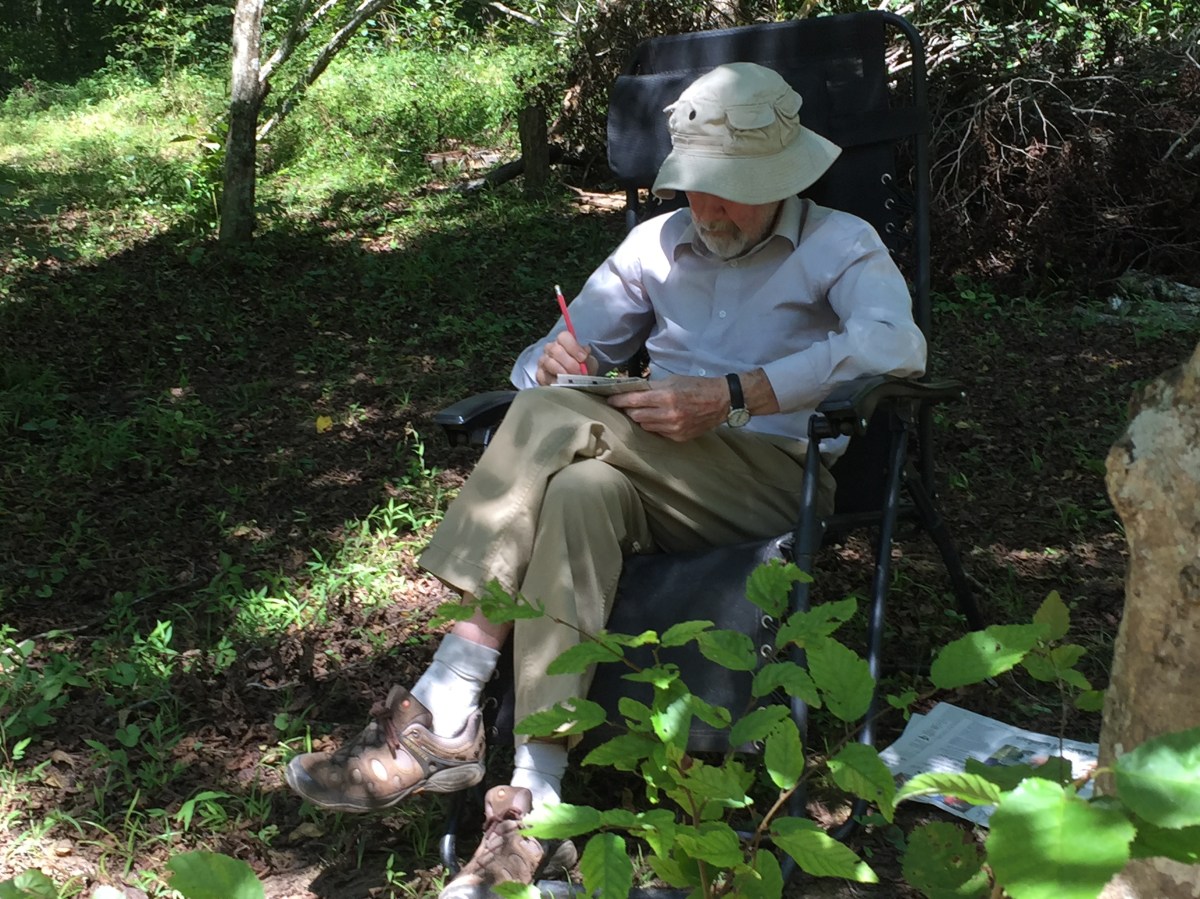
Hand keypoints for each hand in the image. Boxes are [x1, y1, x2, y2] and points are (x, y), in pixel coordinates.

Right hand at [535, 332, 591, 385]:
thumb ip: (588, 357)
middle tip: (578, 372)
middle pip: (555, 350)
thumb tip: (585, 351)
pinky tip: (563, 385)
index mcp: (563, 342)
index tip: (583, 358)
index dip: (573, 347)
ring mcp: (543, 361)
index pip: (564, 337)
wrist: (577, 382)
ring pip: (549, 363)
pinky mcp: (539, 374)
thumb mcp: (589, 362)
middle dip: (569, 363)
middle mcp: (550, 348)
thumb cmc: (582, 369)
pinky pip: (544, 376)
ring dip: (562, 372)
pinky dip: (554, 382)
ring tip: (572, 380)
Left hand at [607, 374, 728, 441]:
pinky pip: (658, 433)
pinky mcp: (678, 437)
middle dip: (629, 410)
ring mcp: (673, 428)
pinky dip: (655, 426)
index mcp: (666, 396)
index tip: (610, 400)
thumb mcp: (673, 380)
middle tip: (628, 405)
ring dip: (641, 419)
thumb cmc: (696, 386)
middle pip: (636, 416)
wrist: (721, 401)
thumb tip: (632, 389)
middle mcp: (668, 414)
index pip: (634, 400)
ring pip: (645, 426)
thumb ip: (652, 386)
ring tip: (645, 411)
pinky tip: (659, 419)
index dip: (619, 400)